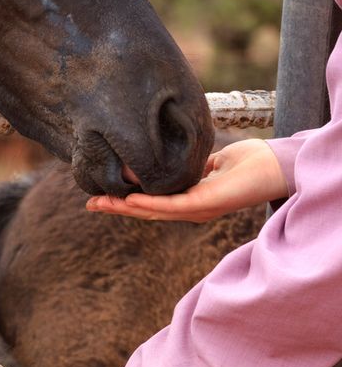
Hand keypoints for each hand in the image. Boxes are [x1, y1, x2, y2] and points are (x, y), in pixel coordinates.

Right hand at [86, 139, 287, 221]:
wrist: (276, 166)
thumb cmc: (250, 162)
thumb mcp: (213, 160)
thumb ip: (191, 164)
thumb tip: (175, 156)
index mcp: (188, 199)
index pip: (150, 201)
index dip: (124, 199)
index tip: (101, 195)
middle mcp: (189, 209)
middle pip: (145, 210)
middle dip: (116, 207)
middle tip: (90, 204)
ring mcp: (196, 209)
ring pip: (152, 210)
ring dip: (124, 208)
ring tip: (100, 203)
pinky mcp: (205, 203)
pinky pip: (171, 205)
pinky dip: (149, 203)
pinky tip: (130, 199)